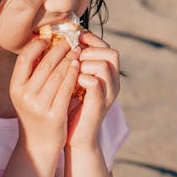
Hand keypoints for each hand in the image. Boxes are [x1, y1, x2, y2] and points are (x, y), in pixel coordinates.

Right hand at [10, 38, 80, 158]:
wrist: (39, 143)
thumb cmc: (35, 113)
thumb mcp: (26, 93)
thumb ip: (32, 73)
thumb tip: (43, 44)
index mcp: (15, 88)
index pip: (24, 59)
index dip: (37, 46)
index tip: (48, 38)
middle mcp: (25, 96)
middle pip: (44, 65)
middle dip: (59, 50)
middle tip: (69, 40)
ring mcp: (39, 106)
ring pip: (58, 75)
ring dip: (69, 59)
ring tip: (76, 50)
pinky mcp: (54, 114)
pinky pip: (66, 88)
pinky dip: (73, 74)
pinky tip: (78, 66)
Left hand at [67, 31, 119, 148]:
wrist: (76, 138)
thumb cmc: (72, 108)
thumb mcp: (75, 82)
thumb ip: (76, 65)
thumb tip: (63, 42)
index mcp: (109, 76)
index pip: (108, 48)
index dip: (93, 40)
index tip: (76, 38)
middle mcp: (113, 83)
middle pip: (112, 53)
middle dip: (90, 51)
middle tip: (74, 58)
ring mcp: (108, 94)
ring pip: (103, 65)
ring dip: (84, 64)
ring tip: (72, 71)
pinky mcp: (99, 104)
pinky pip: (94, 82)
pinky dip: (82, 78)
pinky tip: (71, 83)